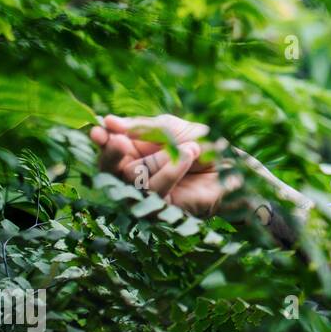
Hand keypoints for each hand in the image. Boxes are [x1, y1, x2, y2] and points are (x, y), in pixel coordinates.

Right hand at [89, 113, 235, 216]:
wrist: (232, 166)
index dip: (101, 140)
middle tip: (118, 141)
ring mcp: (146, 195)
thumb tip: (108, 121)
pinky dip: (171, 170)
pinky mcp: (161, 210)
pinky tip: (188, 156)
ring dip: (160, 159)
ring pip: (132, 177)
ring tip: (189, 148)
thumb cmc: (203, 145)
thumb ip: (141, 127)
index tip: (98, 130)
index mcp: (133, 153)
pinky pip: (154, 191)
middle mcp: (135, 176)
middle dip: (112, 153)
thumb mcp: (170, 129)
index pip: (108, 149)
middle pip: (109, 168)